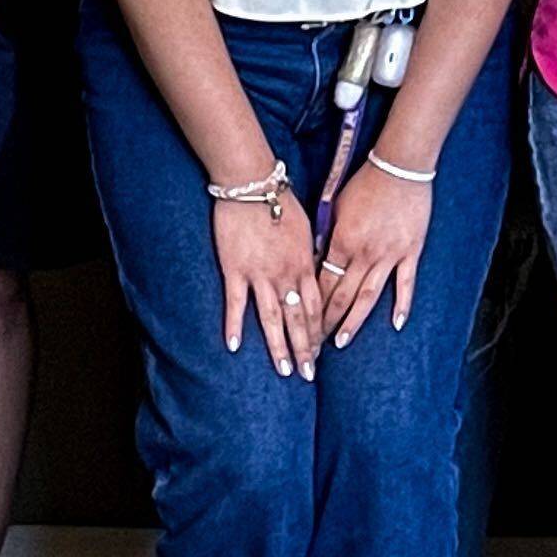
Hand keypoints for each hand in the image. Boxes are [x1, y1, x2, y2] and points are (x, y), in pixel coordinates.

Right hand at [209, 177, 324, 377]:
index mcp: (305, 264)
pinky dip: (234, 325)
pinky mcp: (235, 270)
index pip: (316, 306)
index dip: (320, 331)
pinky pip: (235, 303)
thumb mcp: (305, 229)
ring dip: (278, 346)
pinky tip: (233, 346)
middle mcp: (286, 275)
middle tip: (308, 374)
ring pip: (272, 318)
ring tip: (284, 370)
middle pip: (298, 319)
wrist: (252, 183)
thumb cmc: (280, 200)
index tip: (323, 351)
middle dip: (305, 349)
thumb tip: (315, 271)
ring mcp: (260, 275)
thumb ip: (309, 254)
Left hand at [315, 160, 433, 347]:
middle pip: (341, 296)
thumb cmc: (365, 183)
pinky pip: (405, 283)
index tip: (301, 324)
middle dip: (324, 323)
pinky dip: (401, 305)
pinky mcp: (410, 252)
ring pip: (368, 296)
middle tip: (313, 345)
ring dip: (353, 322)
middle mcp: (363, 254)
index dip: (310, 306)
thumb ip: (327, 235)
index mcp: (341, 242)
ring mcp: (388, 255)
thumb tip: (316, 259)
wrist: (400, 167)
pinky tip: (396, 324)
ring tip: (341, 342)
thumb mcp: (337, 207)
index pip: (322, 283)